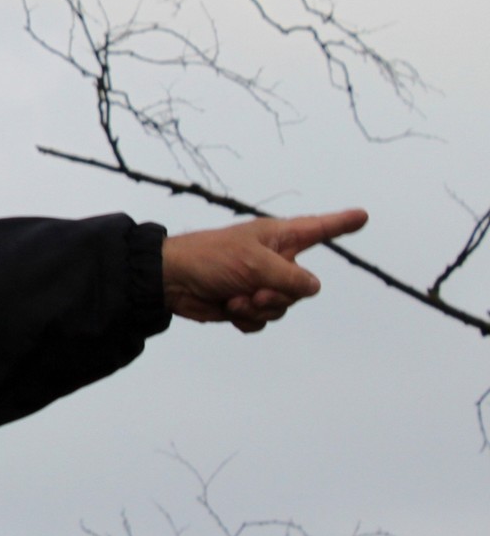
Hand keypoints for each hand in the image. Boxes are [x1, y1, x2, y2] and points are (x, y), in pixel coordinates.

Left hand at [162, 209, 367, 331]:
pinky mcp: (246, 303)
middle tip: (252, 290)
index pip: (318, 229)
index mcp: (277, 237)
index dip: (341, 223)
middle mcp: (273, 259)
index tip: (362, 215)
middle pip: (302, 287)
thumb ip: (291, 277)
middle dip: (278, 295)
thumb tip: (312, 287)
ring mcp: (260, 282)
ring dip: (259, 308)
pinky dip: (248, 319)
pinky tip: (229, 308)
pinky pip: (263, 320)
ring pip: (283, 307)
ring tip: (235, 298)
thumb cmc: (210, 258)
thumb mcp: (255, 263)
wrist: (172, 281)